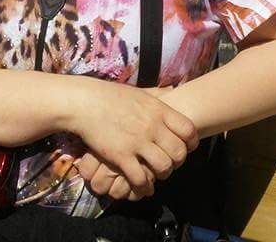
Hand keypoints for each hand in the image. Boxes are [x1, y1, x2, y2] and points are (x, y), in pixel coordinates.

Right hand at [69, 79, 197, 193]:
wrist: (84, 102)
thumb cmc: (111, 95)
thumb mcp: (139, 91)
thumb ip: (158, 94)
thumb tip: (174, 90)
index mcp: (158, 109)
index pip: (188, 129)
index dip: (191, 142)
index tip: (187, 147)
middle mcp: (151, 126)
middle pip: (179, 152)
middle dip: (177, 161)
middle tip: (170, 162)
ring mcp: (136, 141)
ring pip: (163, 167)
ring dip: (162, 174)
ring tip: (156, 174)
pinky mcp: (121, 156)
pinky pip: (140, 178)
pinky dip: (144, 186)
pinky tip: (143, 186)